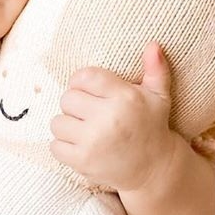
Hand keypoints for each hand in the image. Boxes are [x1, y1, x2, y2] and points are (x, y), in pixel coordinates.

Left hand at [50, 43, 175, 192]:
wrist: (154, 170)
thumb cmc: (152, 127)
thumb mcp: (159, 97)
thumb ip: (155, 70)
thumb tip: (153, 44)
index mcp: (124, 98)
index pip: (84, 77)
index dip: (81, 82)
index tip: (88, 90)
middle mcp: (108, 118)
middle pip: (67, 98)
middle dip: (75, 104)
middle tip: (88, 112)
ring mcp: (93, 141)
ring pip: (57, 122)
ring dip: (67, 125)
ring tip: (83, 129)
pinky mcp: (82, 161)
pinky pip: (55, 145)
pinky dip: (63, 146)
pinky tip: (79, 145)